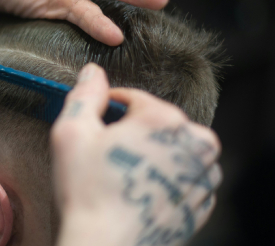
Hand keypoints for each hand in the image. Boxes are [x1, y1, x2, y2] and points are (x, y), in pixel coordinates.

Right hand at [51, 64, 221, 245]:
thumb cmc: (88, 192)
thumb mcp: (72, 133)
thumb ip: (84, 95)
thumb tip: (93, 71)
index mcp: (165, 120)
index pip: (135, 98)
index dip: (110, 109)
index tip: (97, 126)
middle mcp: (194, 144)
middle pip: (160, 122)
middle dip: (135, 131)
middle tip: (109, 156)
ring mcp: (202, 177)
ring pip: (177, 149)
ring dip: (156, 153)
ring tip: (126, 174)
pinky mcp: (201, 204)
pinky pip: (187, 178)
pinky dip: (169, 178)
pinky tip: (142, 190)